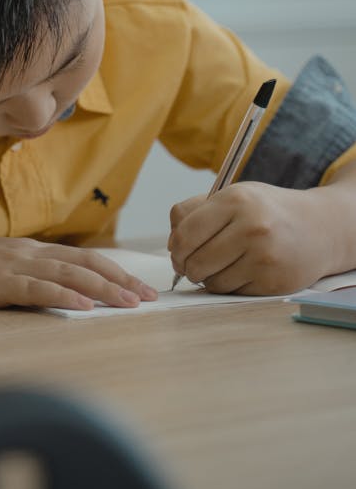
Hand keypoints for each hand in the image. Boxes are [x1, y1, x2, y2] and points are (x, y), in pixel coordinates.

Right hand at [0, 234, 157, 310]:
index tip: (142, 288)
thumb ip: (26, 278)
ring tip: (130, 302)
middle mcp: (29, 252)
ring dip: (104, 289)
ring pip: (70, 273)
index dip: (116, 272)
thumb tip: (56, 294)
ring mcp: (14, 265)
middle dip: (122, 280)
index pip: (84, 258)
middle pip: (86, 263)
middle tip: (150, 297)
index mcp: (31, 250)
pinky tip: (84, 305)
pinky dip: (64, 295)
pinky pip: (37, 288)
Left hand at [168, 182, 329, 295]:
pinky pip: (232, 292)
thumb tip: (171, 244)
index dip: (175, 248)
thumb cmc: (266, 211)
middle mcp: (251, 227)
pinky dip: (229, 286)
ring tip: (219, 265)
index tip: (176, 253)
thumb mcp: (233, 196)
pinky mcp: (273, 281)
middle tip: (191, 265)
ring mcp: (264, 256)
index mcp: (235, 200)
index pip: (185, 232)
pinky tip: (240, 271)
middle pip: (195, 261)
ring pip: (211, 281)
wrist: (318, 228)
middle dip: (187, 267)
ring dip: (208, 278)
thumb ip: (195, 211)